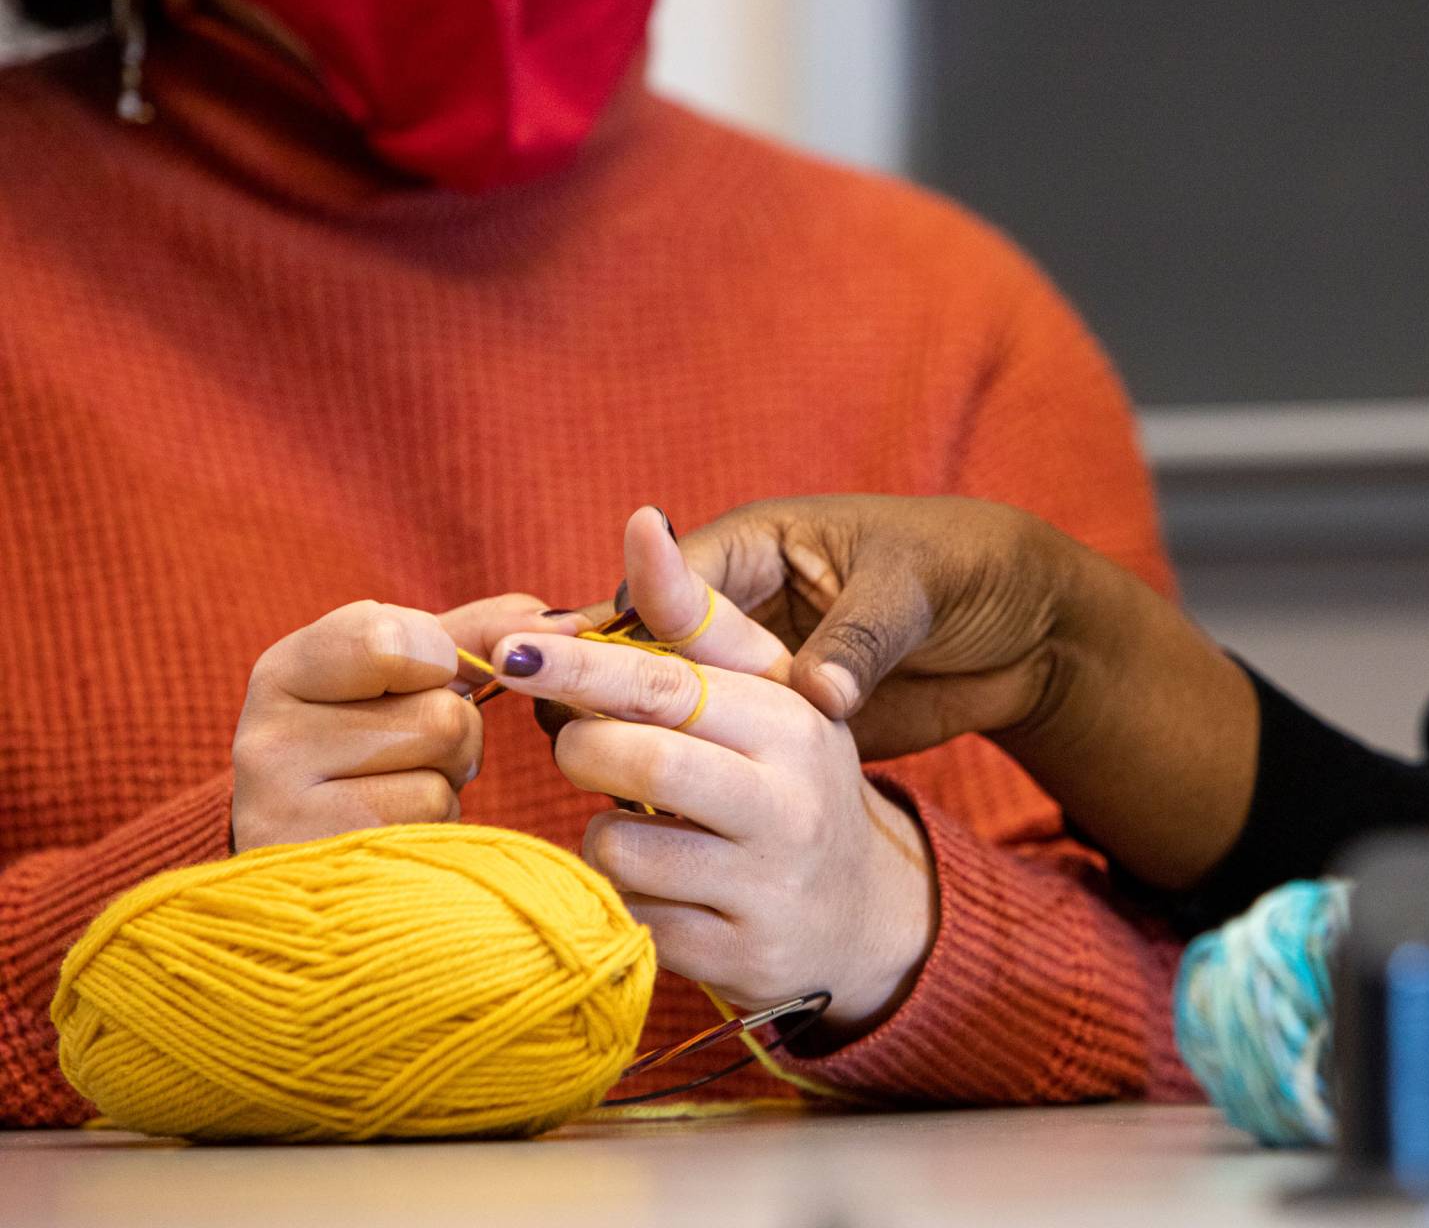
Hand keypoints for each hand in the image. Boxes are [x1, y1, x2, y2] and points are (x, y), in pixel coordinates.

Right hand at [231, 594, 582, 850]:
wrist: (313, 856)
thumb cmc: (372, 746)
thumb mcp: (408, 673)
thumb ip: (478, 632)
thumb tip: (569, 620)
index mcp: (285, 670)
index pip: (389, 636)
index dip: (439, 660)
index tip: (424, 679)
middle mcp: (266, 738)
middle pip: (441, 714)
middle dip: (454, 734)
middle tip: (410, 752)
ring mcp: (283, 812)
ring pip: (443, 776)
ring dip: (447, 783)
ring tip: (399, 790)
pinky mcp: (326, 865)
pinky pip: (435, 825)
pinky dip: (437, 826)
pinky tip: (394, 829)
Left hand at [486, 619, 936, 1034]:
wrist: (862, 912)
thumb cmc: (788, 777)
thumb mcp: (766, 690)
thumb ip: (694, 615)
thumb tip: (642, 521)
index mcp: (791, 723)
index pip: (666, 684)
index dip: (579, 666)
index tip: (514, 650)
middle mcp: (788, 805)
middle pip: (635, 763)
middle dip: (580, 749)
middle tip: (584, 747)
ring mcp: (765, 888)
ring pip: (617, 849)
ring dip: (603, 832)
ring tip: (641, 824)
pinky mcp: (738, 959)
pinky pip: (628, 918)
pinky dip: (623, 897)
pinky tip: (662, 884)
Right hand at [624, 497, 1257, 888]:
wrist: (1029, 623)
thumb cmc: (968, 571)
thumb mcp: (913, 591)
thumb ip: (858, 640)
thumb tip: (816, 697)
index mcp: (757, 547)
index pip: (659, 590)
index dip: (606, 633)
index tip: (559, 676)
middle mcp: (742, 607)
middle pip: (642, 653)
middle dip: (599, 693)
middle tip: (562, 742)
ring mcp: (755, 670)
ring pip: (665, 708)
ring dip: (632, 741)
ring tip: (590, 788)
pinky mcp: (777, 723)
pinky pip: (712, 749)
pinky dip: (681, 777)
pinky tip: (650, 820)